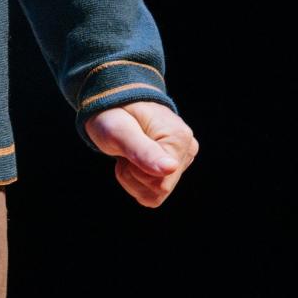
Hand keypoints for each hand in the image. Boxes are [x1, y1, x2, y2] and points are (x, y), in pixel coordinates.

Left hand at [83, 101, 198, 207]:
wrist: (110, 102)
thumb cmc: (112, 111)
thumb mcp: (119, 130)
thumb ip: (143, 150)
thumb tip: (171, 168)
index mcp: (180, 138)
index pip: (160, 184)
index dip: (136, 172)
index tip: (126, 148)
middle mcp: (187, 149)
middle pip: (159, 190)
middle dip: (133, 175)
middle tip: (125, 148)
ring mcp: (182, 159)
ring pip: (156, 194)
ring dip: (133, 178)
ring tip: (128, 151)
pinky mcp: (174, 167)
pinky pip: (155, 193)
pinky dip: (136, 181)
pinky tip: (132, 159)